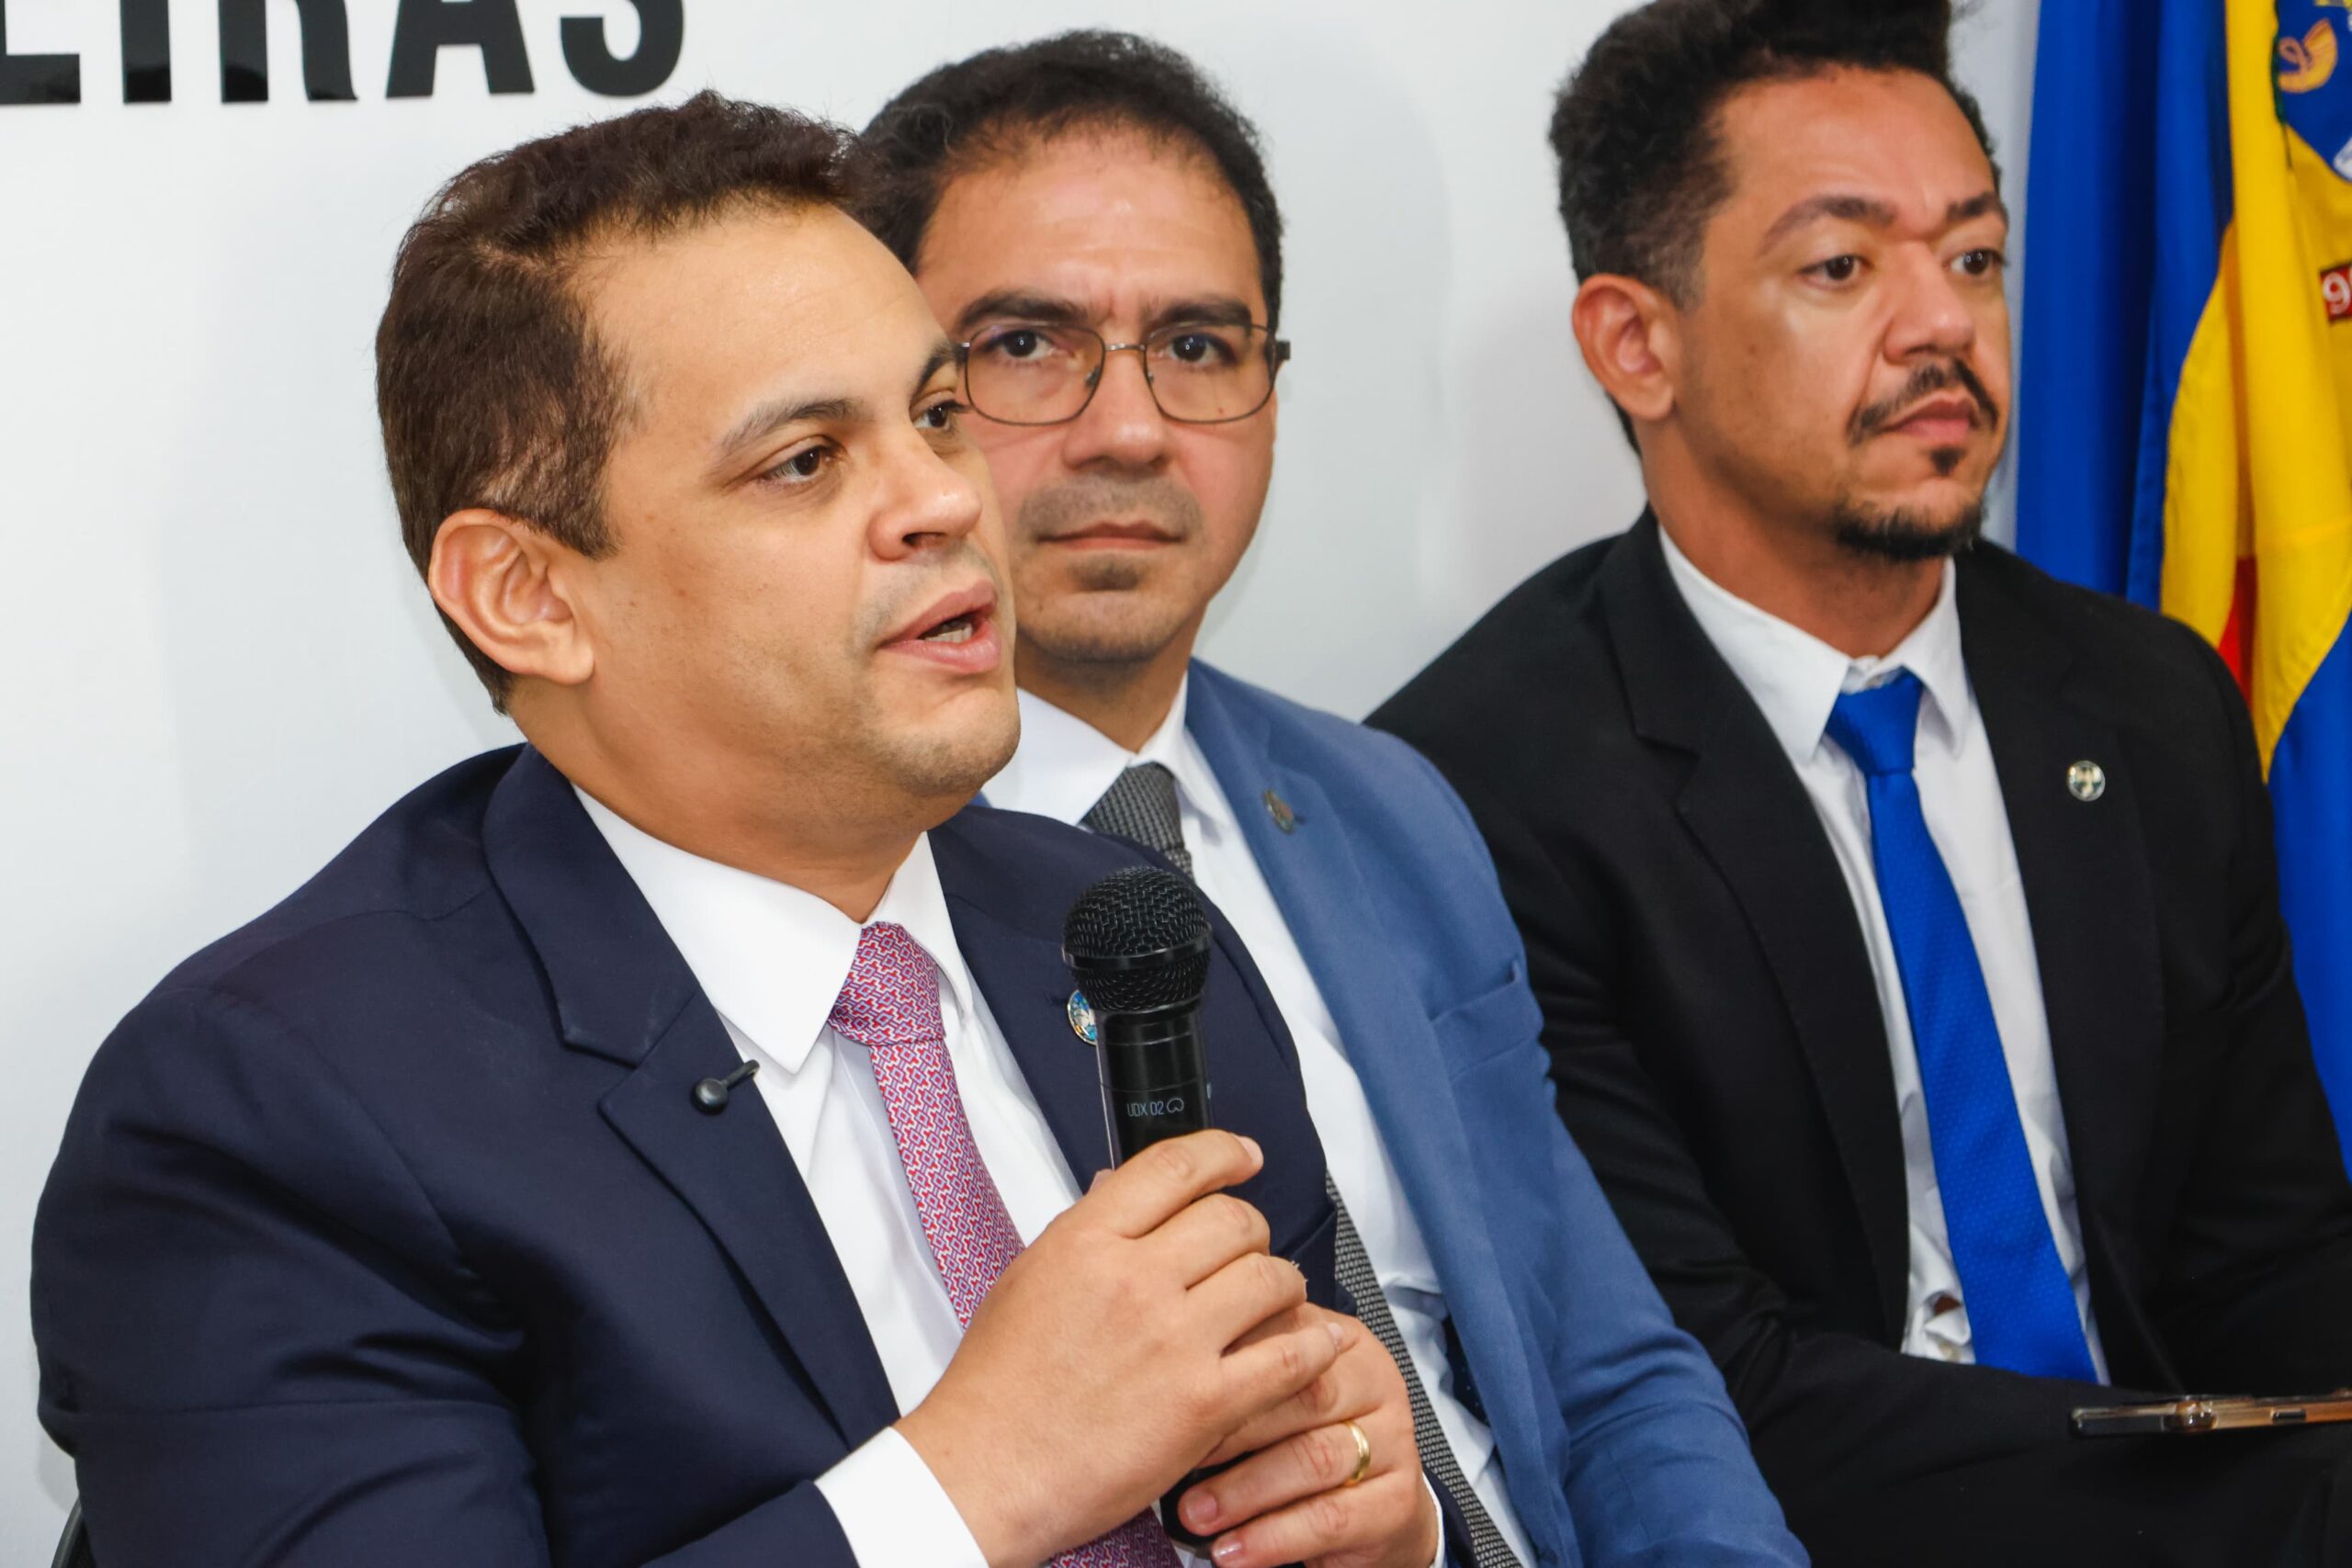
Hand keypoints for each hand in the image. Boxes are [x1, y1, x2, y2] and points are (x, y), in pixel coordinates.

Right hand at [896, 1131, 1346, 1567]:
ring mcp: (1174, 1341)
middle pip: (1233, 1219)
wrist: (986, 1474)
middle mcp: (1134, 1281)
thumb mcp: (1027, 1281)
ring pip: (1270, 1278)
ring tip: (1275, 1299)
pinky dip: (1313, 1345)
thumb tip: (1122, 1191)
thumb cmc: (997, 1391)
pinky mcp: (1205, 1403)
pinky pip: (1287, 1356)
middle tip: (1248, 1249)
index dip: (1223, 1152)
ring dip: (1283, 1284)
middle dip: (1251, 1229)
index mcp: (1086, 1242)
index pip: (1175, 1168)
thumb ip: (1085, 1234)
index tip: (1244, 1156)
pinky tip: (1317, 1342)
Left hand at [1178, 1306, 1438, 1567]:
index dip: (1225, 1369)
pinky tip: (1234, 1551)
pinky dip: (1274, 1538)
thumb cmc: (1305, 1438)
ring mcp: (1395, 1440)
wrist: (1378, 1505)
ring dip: (1245, 1491)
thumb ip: (1239, 1372)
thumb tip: (1162, 1378)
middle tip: (1175, 1461)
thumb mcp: (1276, 1395)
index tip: (1169, 1400)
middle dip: (1232, 1431)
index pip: (1283, 1339)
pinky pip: (1330, 1519)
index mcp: (1339, 1339)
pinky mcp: (1397, 1500)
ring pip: (1314, 1458)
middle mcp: (1376, 1381)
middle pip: (1303, 1396)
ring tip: (1195, 1515)